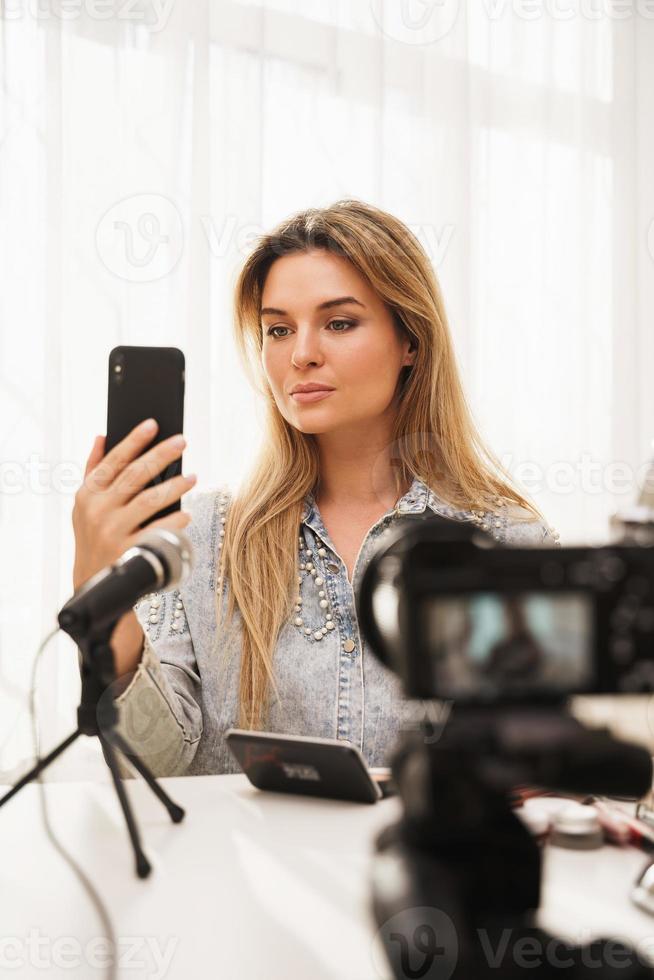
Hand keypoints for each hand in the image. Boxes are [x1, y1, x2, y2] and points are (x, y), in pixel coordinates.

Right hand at [72, 418, 195, 591]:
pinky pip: (158, 531)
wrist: (92, 583)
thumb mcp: (84, 505)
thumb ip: (92, 470)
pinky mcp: (129, 552)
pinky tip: (187, 515)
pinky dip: (175, 522)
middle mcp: (98, 511)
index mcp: (88, 494)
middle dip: (160, 455)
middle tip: (182, 441)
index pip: (114, 461)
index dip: (134, 441)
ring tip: (193, 477)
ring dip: (174, 486)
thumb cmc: (93, 537)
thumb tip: (101, 436)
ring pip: (149, 500)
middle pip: (135, 475)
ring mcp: (113, 532)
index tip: (153, 424)